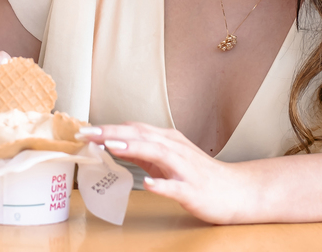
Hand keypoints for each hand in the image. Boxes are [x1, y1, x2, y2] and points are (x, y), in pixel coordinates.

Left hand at [80, 123, 258, 223]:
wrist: (237, 192)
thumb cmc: (200, 175)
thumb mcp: (167, 158)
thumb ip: (142, 151)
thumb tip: (113, 143)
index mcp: (167, 140)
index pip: (134, 129)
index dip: (108, 128)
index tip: (84, 130)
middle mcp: (175, 150)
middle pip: (141, 136)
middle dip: (113, 133)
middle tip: (87, 133)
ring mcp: (184, 169)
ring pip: (157, 154)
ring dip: (134, 149)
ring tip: (111, 147)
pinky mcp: (193, 190)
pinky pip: (176, 187)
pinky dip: (162, 184)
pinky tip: (149, 184)